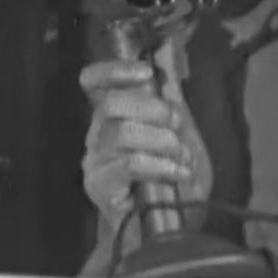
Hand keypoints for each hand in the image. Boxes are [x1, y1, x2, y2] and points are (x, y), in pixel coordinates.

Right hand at [80, 56, 212, 233]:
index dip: (115, 69)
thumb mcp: (183, 130)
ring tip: (182, 157)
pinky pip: (129, 163)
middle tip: (178, 124)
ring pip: (123, 132)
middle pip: (112, 102)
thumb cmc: (174, 179)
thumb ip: (171, 92)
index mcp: (114, 115)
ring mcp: (95, 161)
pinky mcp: (99, 186)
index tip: (145, 72)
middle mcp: (98, 134)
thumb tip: (164, 47)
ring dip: (163, 141)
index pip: (94, 81)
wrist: (172, 230)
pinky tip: (178, 173)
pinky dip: (161, 164)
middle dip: (154, 108)